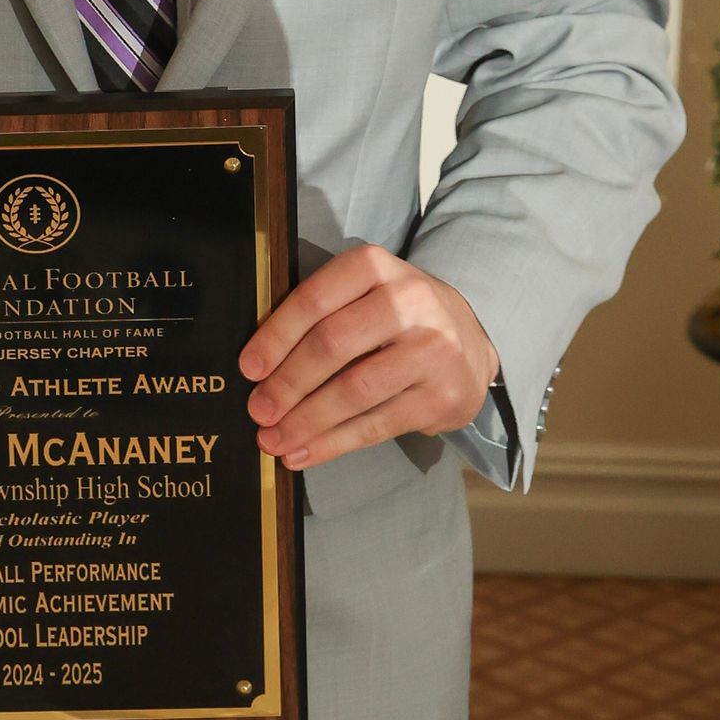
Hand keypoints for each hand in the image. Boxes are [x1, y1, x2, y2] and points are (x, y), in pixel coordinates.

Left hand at [238, 245, 498, 471]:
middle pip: (333, 345)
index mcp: (375, 267)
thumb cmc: (397, 317)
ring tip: (273, 440)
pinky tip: (305, 452)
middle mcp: (409, 301)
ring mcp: (432, 350)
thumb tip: (260, 365)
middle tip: (258, 411)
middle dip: (287, 383)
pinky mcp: (443, 396)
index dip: (277, 336)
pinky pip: (377, 424)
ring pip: (354, 390)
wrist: (471, 343)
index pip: (315, 299)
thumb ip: (321, 313)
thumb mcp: (364, 292)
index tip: (248, 369)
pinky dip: (334, 443)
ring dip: (306, 420)